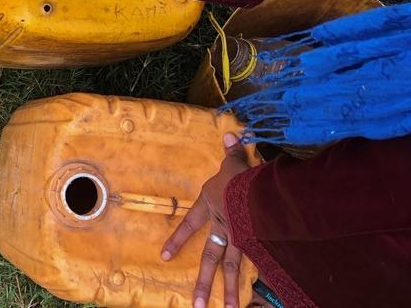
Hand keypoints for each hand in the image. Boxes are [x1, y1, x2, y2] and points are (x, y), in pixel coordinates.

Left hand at [161, 133, 252, 307]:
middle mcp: (223, 225)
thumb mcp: (235, 161)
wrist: (257, 192)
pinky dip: (259, 281)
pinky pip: (259, 264)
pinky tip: (257, 300)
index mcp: (211, 205)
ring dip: (232, 293)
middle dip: (204, 282)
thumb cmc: (242, 175)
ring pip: (234, 269)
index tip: (164, 257)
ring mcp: (242, 237)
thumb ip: (233, 151)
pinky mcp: (260, 242)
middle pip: (210, 258)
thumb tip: (230, 133)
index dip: (177, 240)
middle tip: (196, 305)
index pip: (189, 224)